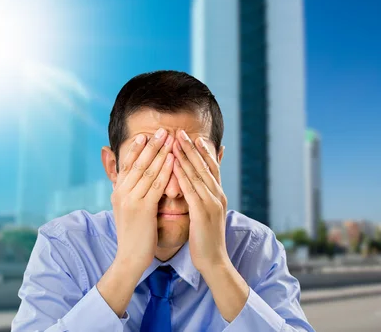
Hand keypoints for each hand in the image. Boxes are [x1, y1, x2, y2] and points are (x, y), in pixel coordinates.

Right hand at [110, 127, 174, 272]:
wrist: (129, 258)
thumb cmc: (132, 234)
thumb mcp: (126, 209)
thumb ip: (129, 192)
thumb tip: (132, 179)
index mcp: (117, 191)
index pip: (128, 164)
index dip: (137, 148)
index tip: (146, 134)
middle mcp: (122, 192)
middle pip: (138, 163)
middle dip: (151, 145)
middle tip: (163, 130)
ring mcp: (131, 200)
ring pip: (147, 170)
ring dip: (160, 152)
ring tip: (170, 138)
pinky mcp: (142, 209)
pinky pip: (156, 185)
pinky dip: (165, 170)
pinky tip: (174, 160)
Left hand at [171, 130, 228, 274]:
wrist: (214, 261)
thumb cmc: (205, 238)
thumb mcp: (206, 213)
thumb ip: (202, 197)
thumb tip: (196, 186)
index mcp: (218, 194)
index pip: (210, 167)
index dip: (202, 150)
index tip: (192, 135)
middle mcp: (217, 195)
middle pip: (204, 165)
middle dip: (191, 147)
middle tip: (180, 131)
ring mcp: (212, 203)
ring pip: (198, 174)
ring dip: (186, 156)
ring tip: (174, 141)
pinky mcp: (203, 213)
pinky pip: (191, 190)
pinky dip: (183, 175)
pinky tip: (174, 165)